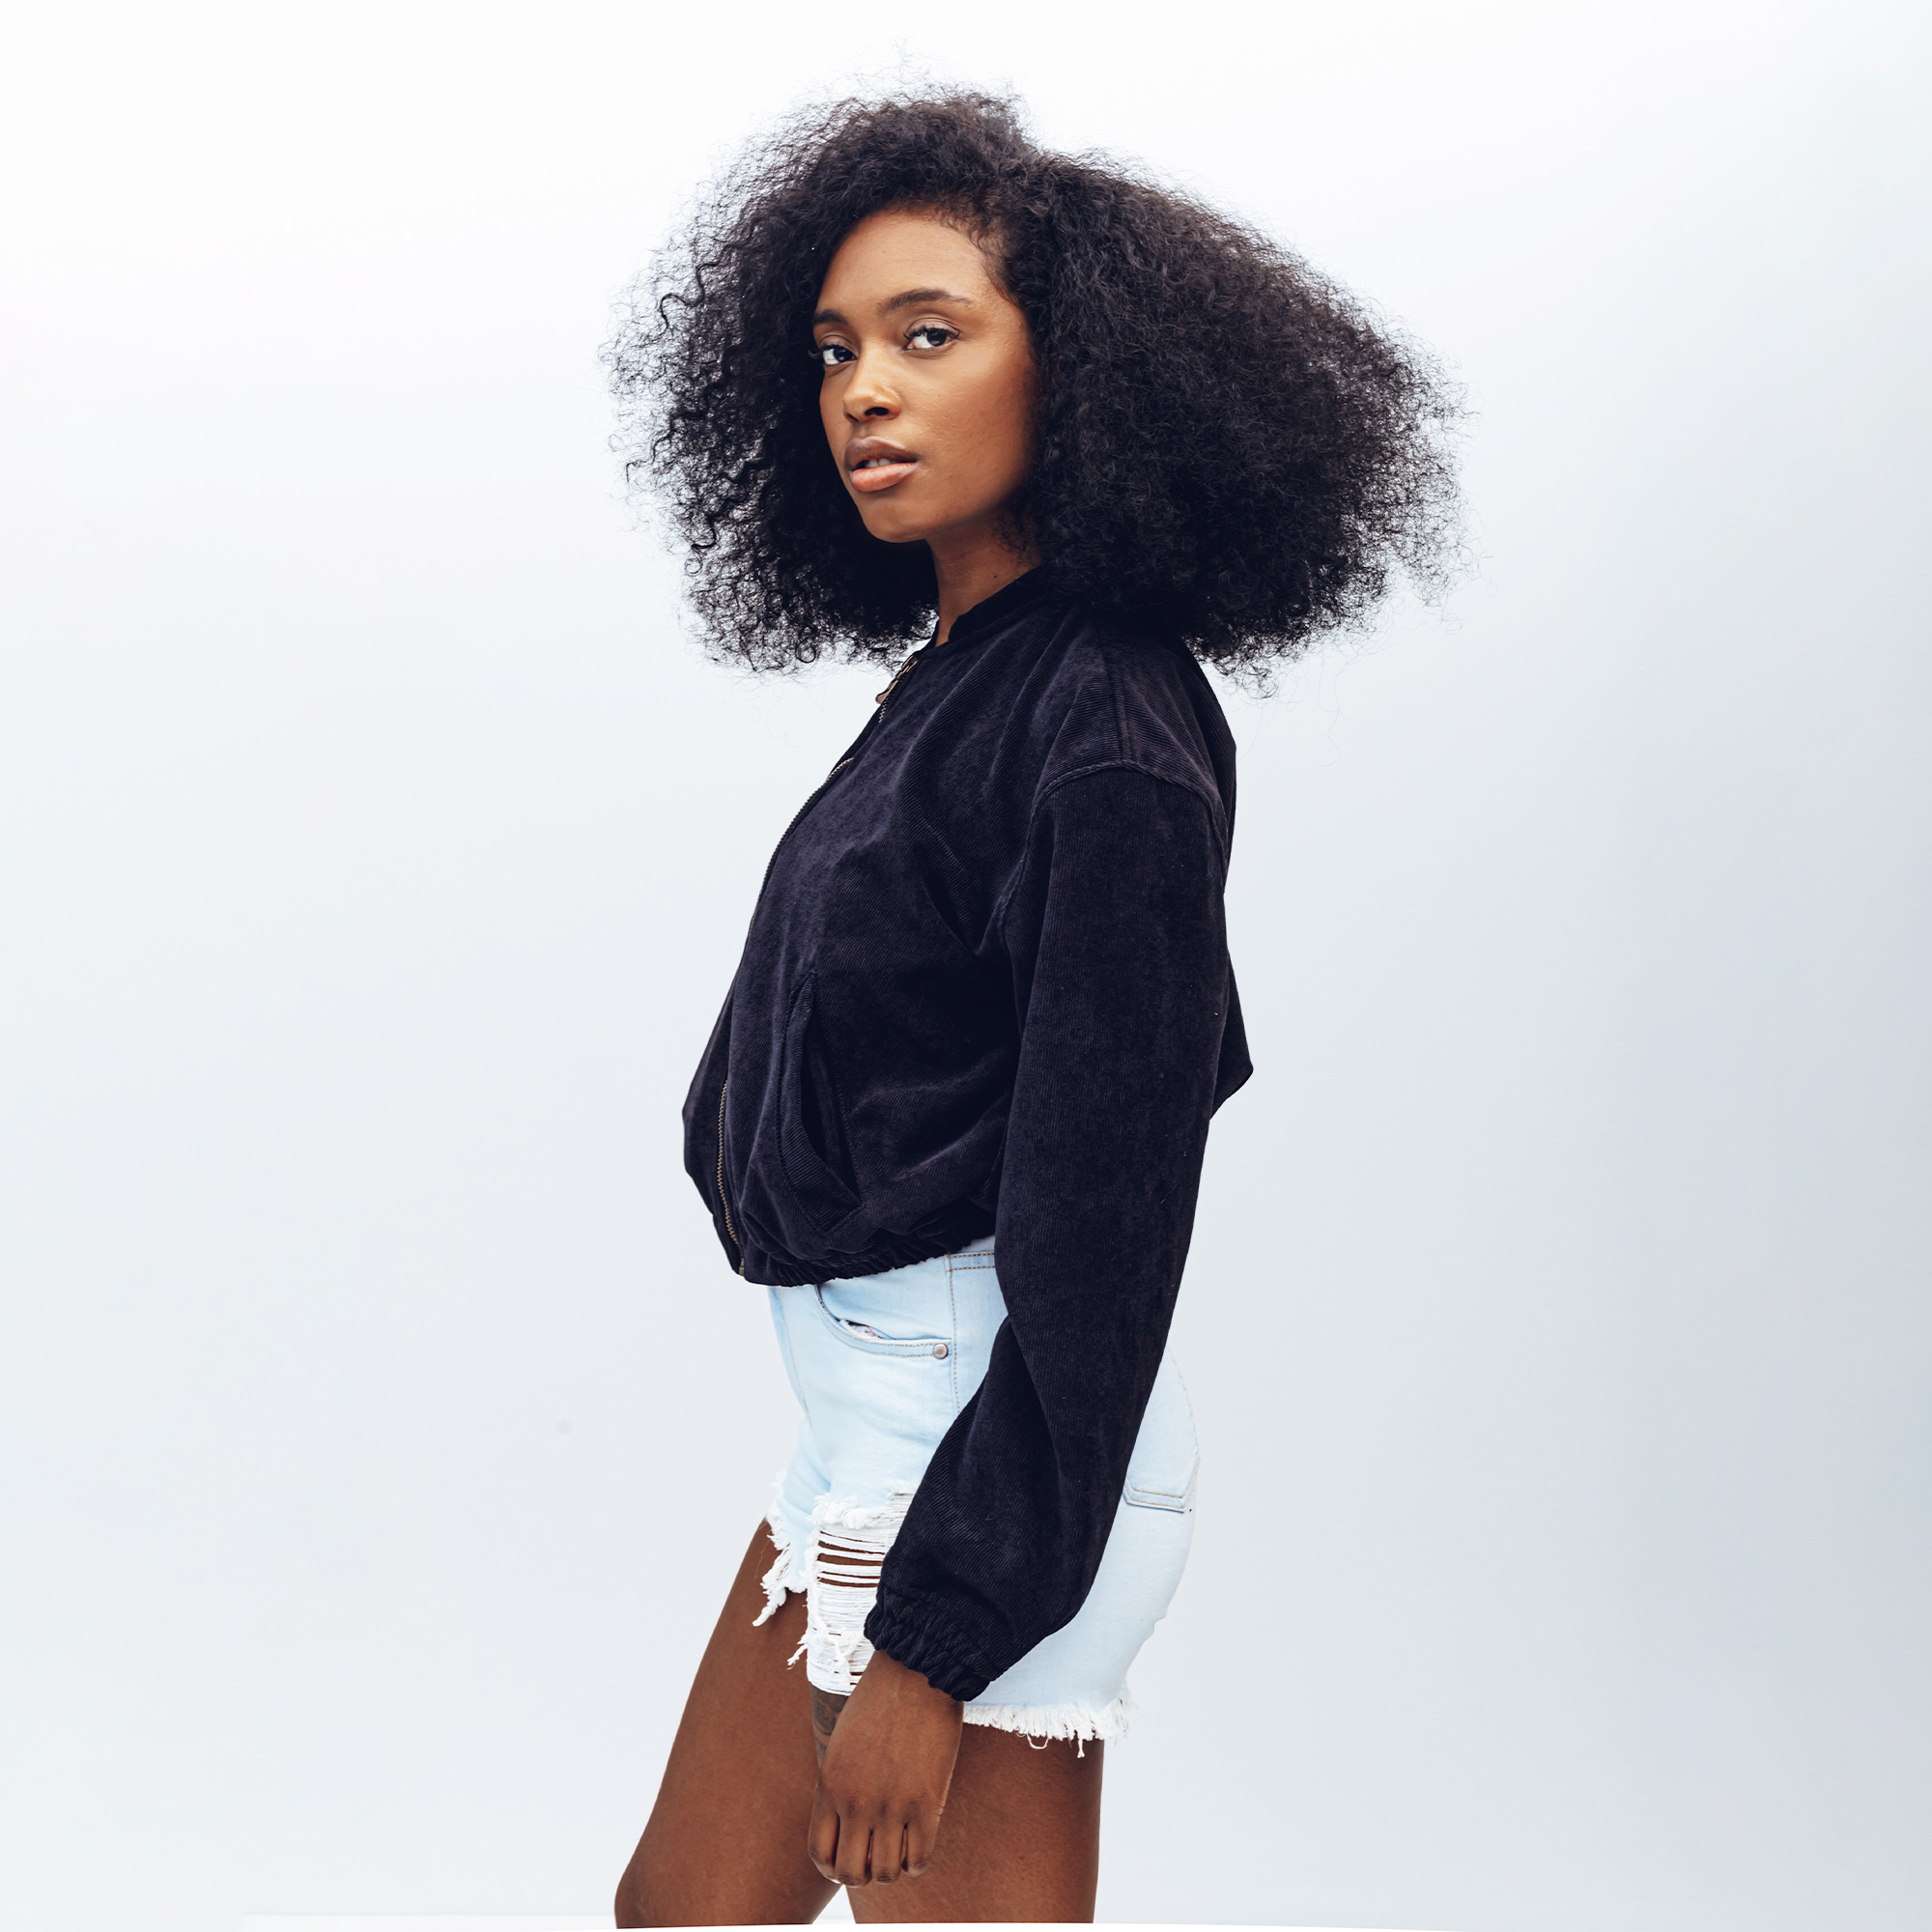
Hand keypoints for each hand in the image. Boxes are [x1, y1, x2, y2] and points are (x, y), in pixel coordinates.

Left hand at [807, 1648, 963, 1886]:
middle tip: (875, 1858)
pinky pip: (919, 1859)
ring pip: (885, 1872)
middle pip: (850, 1872)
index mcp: (829, 1784)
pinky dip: (917, 1863)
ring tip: (899, 1851)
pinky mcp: (926, 1802)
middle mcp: (855, 1801)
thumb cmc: (881, 1701)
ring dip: (892, 1869)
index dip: (833, 1869)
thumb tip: (848, 1825)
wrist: (916, 1671)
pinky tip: (918, 1848)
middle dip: (862, 1874)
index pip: (819, 1853)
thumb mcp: (842, 1743)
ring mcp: (890, 1804)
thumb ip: (840, 1785)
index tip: (848, 1863)